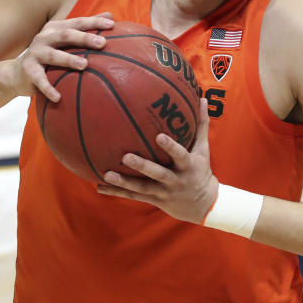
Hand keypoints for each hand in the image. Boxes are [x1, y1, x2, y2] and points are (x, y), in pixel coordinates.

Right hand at [6, 13, 113, 100]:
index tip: (112, 23)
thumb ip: (85, 29)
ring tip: (84, 65)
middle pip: (66, 35)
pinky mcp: (29, 70)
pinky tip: (58, 97)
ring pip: (53, 55)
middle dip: (84, 38)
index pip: (77, 22)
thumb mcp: (64, 40)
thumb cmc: (49, 54)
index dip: (94, 22)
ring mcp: (35, 53)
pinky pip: (40, 80)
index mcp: (56, 28)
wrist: (17, 72)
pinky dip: (48, 88)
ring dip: (69, 59)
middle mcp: (45, 37)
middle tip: (102, 43)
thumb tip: (110, 16)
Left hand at [97, 99, 217, 223]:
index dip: (171, 147)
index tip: (159, 136)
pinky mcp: (153, 199)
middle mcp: (175, 180)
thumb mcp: (203, 150)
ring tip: (107, 174)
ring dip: (124, 182)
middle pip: (158, 174)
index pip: (180, 155)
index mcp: (187, 166)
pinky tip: (99, 187)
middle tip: (126, 156)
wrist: (201, 204)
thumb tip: (203, 99)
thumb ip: (201, 125)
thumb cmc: (200, 170)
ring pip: (142, 188)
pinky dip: (117, 192)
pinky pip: (133, 196)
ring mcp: (163, 192)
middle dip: (143, 166)